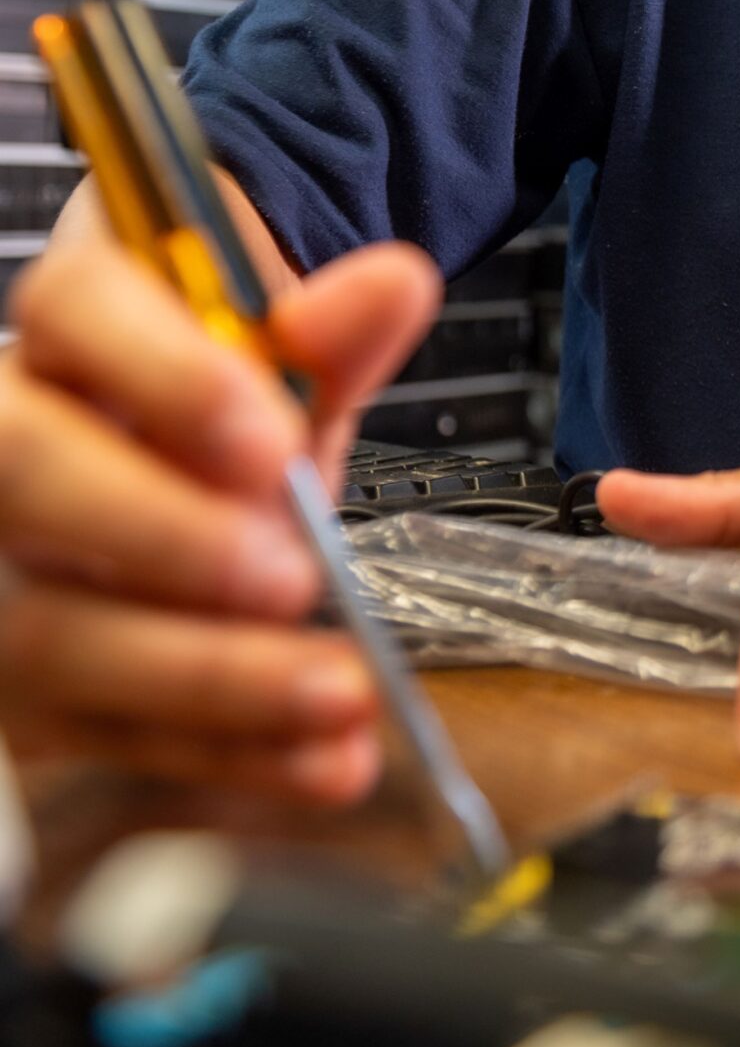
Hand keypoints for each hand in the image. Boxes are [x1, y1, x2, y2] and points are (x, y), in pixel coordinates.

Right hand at [0, 229, 439, 801]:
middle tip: (288, 571)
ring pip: (52, 630)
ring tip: (338, 691)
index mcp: (74, 329)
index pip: (76, 308)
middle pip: (28, 473)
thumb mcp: (292, 361)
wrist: (200, 471)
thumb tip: (392, 286)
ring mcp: (7, 572)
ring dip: (207, 677)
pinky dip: (226, 756)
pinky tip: (318, 760)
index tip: (270, 438)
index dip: (165, 374)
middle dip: (159, 533)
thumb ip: (339, 328)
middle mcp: (11, 442)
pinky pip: (109, 734)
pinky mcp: (33, 690)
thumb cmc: (222, 405)